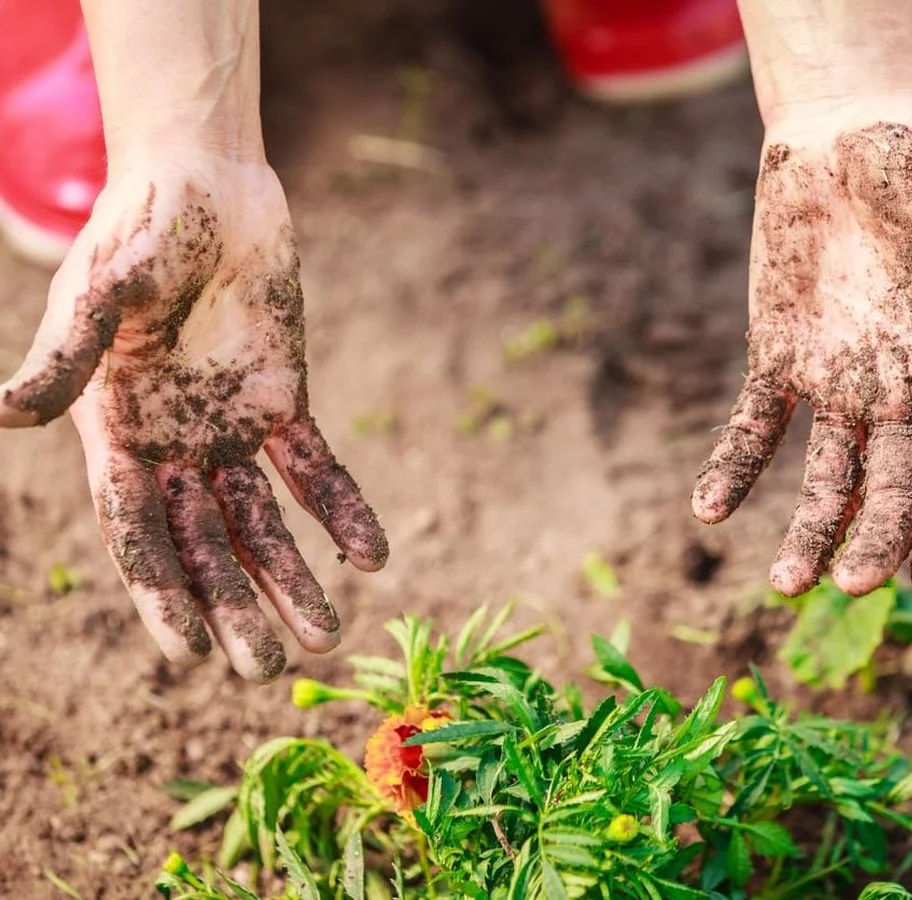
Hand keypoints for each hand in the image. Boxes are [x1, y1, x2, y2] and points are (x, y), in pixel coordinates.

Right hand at [0, 157, 387, 680]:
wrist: (208, 185)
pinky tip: (372, 557)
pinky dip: (340, 511)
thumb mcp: (99, 292)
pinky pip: (314, 469)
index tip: (191, 655)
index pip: (137, 533)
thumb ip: (66, 356)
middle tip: (270, 670)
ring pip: (261, 523)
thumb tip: (4, 413)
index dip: (162, 592)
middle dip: (235, 608)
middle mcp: (171, 445)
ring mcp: (228, 429)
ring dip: (293, 579)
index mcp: (115, 434)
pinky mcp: (281, 403)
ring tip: (327, 636)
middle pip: (204, 546)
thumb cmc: (141, 230)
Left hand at [692, 109, 911, 598]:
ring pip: (828, 476)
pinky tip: (709, 510)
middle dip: (875, 539)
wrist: (845, 128)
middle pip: (894, 489)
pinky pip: (755, 426)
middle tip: (850, 586)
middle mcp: (901, 392)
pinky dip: (734, 467)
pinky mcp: (779, 359)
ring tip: (784, 582)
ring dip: (809, 529)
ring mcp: (838, 381)